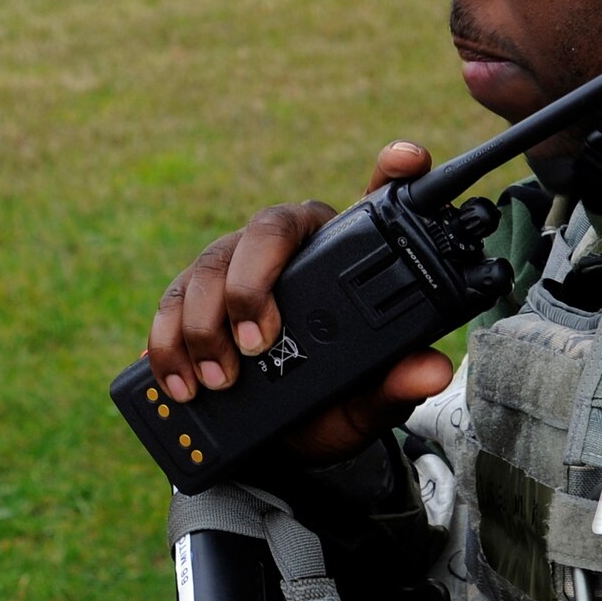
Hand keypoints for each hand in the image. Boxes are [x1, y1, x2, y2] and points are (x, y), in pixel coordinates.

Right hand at [146, 142, 452, 466]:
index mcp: (346, 258)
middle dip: (252, 284)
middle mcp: (293, 246)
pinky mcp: (193, 294)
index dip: (393, 172)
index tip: (409, 159)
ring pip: (211, 265)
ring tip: (219, 380)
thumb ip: (395, 383)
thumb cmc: (332, 405)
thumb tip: (432, 369)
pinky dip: (169, 343)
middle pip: (268, 228)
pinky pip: (170, 303)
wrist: (284, 441)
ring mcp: (238, 264)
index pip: (374, 200)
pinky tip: (181, 379)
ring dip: (206, 325)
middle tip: (256, 343)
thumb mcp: (366, 402)